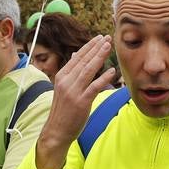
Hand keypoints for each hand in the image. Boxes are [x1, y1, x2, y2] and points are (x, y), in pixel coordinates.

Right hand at [34, 35, 117, 168]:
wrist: (56, 131)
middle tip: (107, 37)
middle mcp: (66, 81)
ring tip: (109, 47)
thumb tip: (74, 54)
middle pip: (83, 61)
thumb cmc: (63, 110)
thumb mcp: (64, 88)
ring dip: (100, 57)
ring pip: (88, 70)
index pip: (77, 57)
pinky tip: (112, 71)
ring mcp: (73, 91)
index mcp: (62, 76)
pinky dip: (103, 78)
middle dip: (96, 48)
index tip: (99, 38)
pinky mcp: (81, 102)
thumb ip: (70, 72)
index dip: (89, 47)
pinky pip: (94, 87)